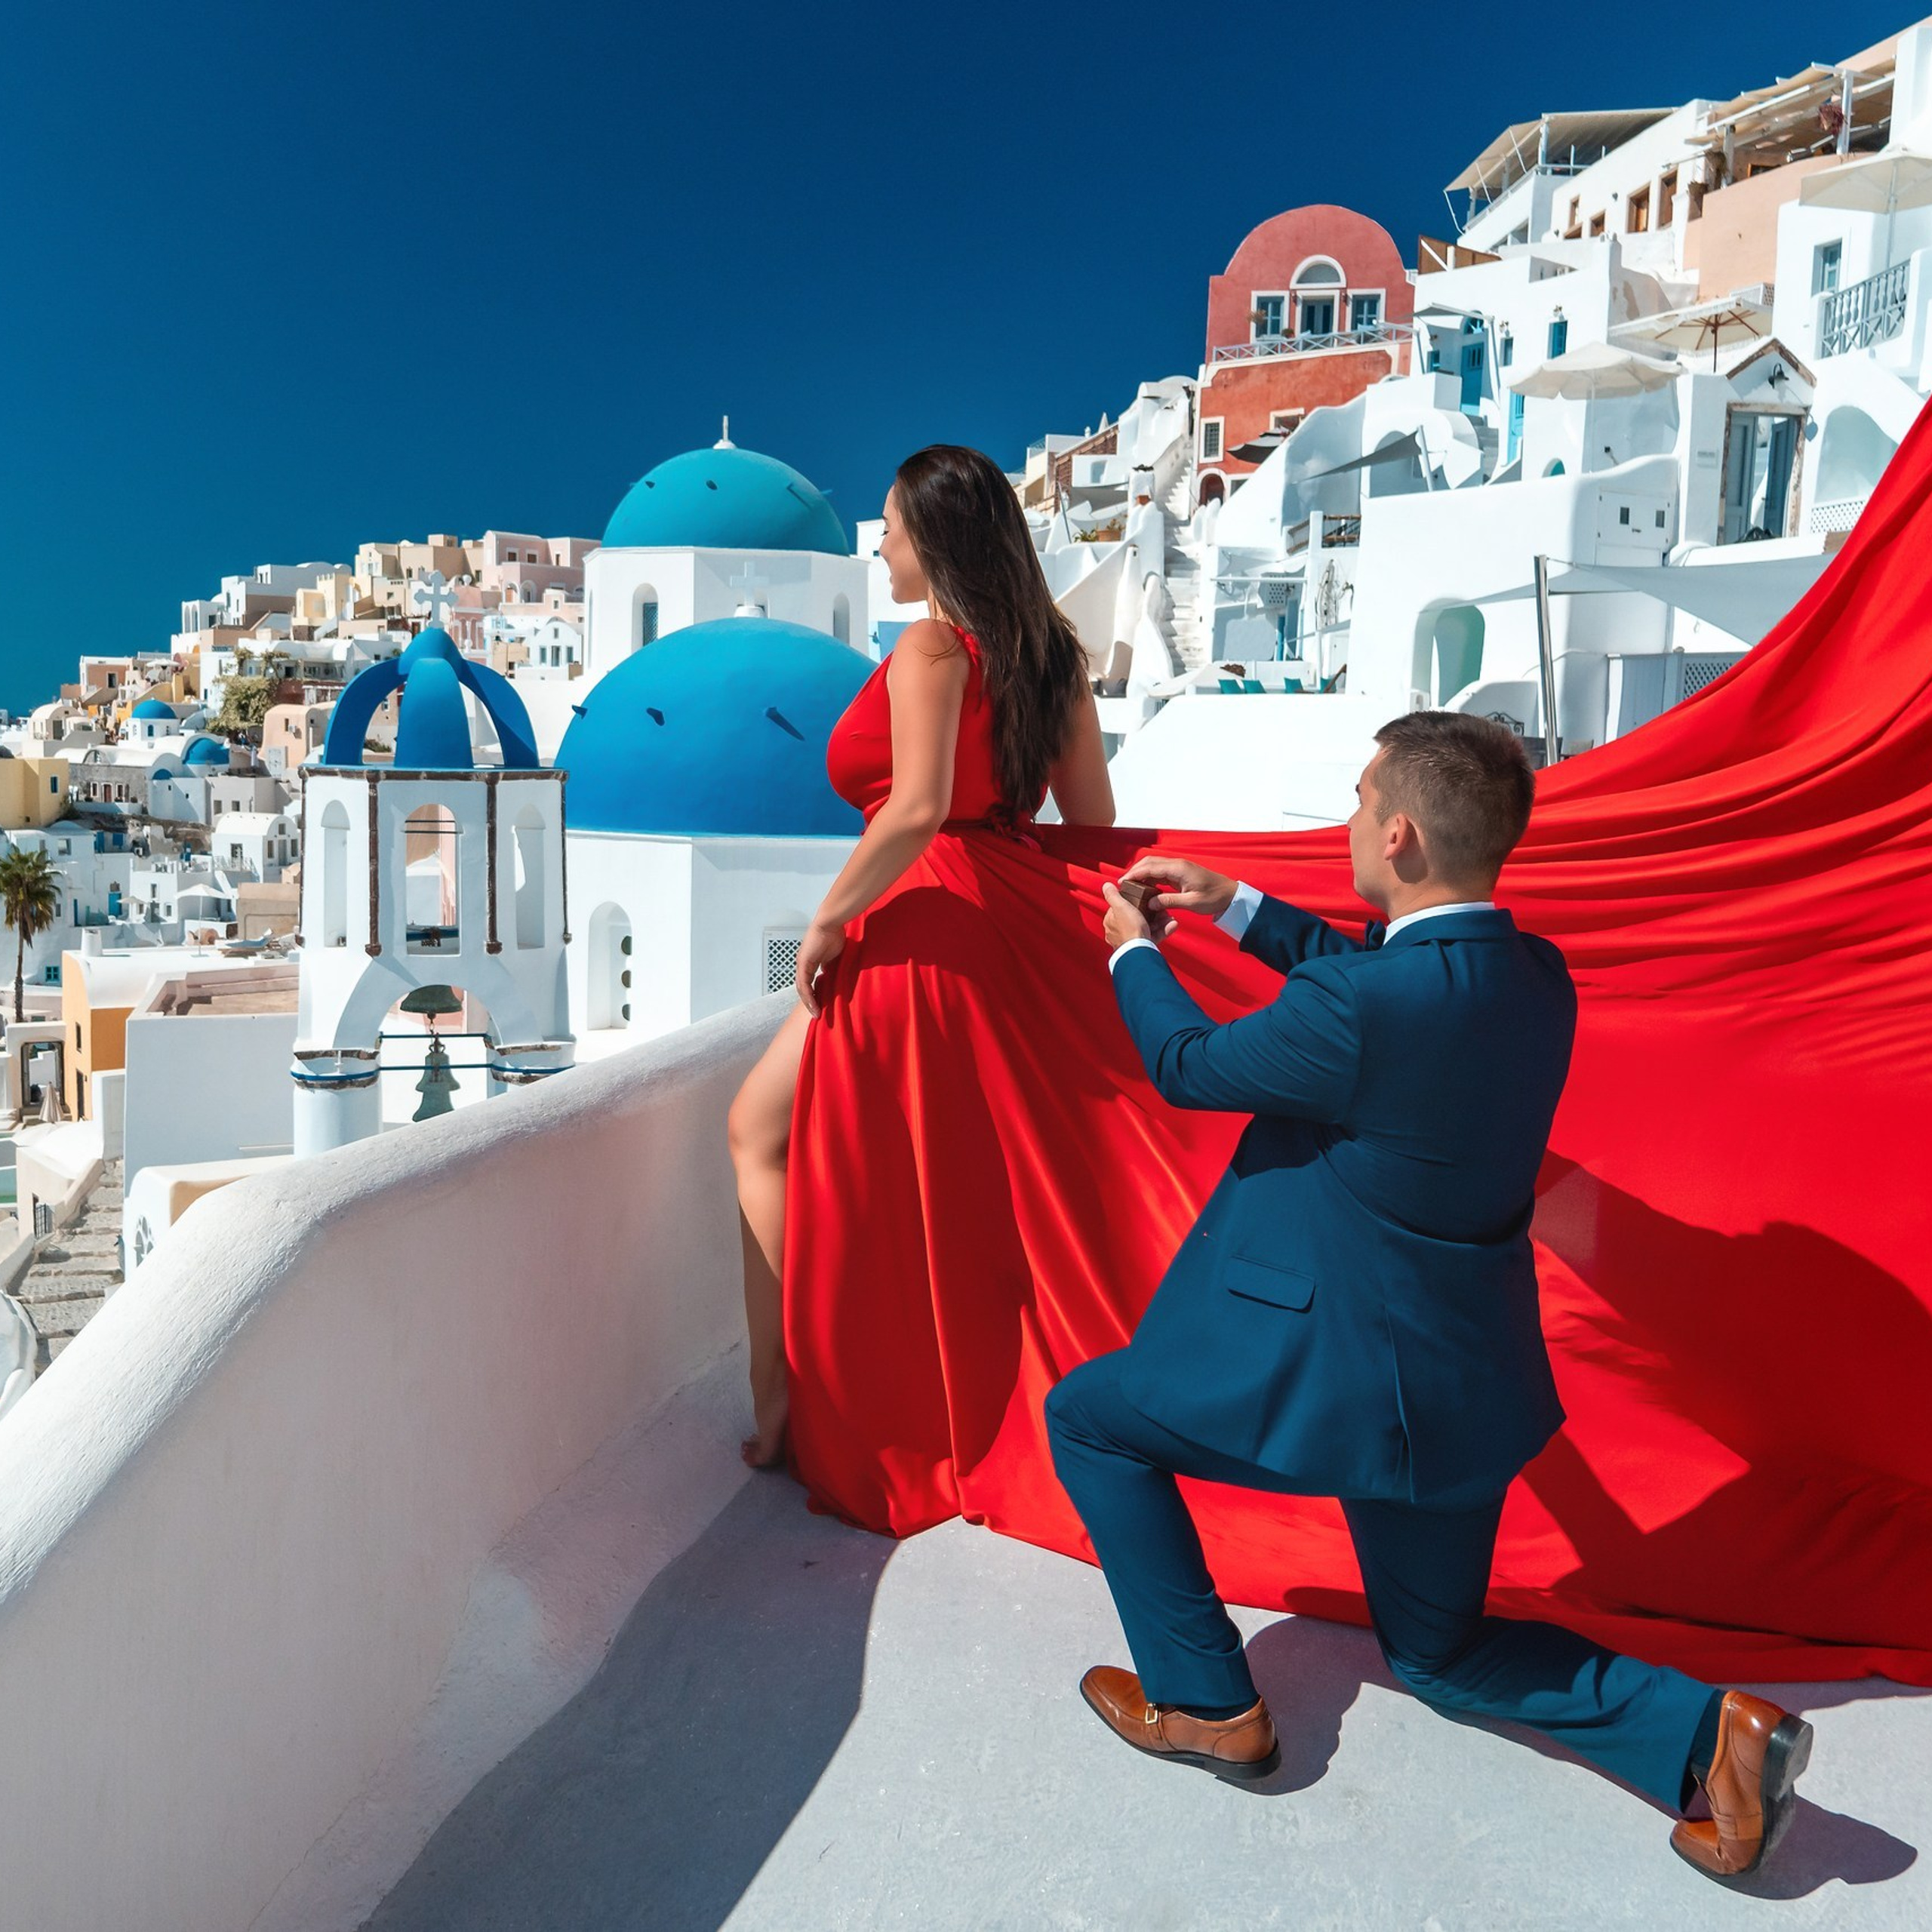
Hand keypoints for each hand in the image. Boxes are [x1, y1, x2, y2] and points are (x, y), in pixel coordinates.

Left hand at [795, 917, 844, 1016]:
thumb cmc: (834, 935)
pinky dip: (809, 995)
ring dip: (809, 1002)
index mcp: (809, 962)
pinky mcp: (803, 964)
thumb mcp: (833, 956)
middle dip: (810, 1002)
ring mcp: (801, 964)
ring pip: (802, 989)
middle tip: (817, 1014)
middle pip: (803, 988)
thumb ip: (830, 965)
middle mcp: (802, 964)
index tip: (821, 1006)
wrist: (830, 924)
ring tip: (816, 1013)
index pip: (809, 983)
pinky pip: (804, 984)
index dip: (814, 995)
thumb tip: (830, 974)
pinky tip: (814, 1004)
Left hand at [1102, 879, 1167, 948]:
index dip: (1134, 901)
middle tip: (1161, 907)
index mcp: (1112, 922)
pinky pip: (1154, 936)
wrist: (1139, 951)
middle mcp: (1120, 932)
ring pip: (1148, 926)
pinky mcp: (1143, 947)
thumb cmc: (1129, 929)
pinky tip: (1172, 925)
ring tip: (1169, 917)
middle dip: (1152, 912)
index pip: (1122, 907)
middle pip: (1138, 917)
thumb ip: (1113, 895)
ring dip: (1161, 921)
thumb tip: (1106, 885)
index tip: (1146, 897)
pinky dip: (1164, 930)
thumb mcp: (1120, 906)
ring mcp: (1131, 940)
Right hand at [1119, 855, 1236, 922]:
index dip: (1134, 874)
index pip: (1150, 867)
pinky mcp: (1180, 873)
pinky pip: (1160, 872)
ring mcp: (1178, 868)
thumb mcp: (1191, 903)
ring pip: (1154, 866)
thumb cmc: (1213, 897)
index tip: (1122, 883)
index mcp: (1178, 868)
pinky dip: (1150, 878)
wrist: (1229, 894)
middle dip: (1134, 872)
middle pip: (1149, 863)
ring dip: (1141, 874)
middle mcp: (1176, 864)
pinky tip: (1145, 888)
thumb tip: (1149, 904)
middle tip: (1123, 885)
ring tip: (1131, 887)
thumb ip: (1168, 901)